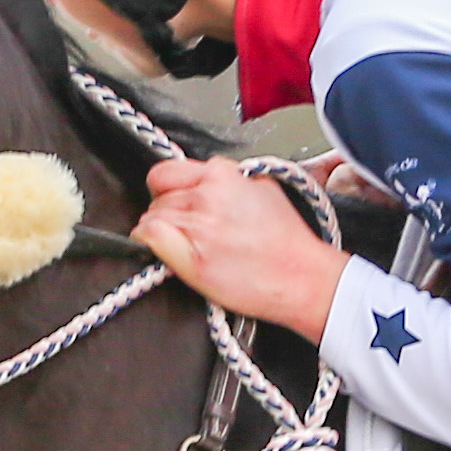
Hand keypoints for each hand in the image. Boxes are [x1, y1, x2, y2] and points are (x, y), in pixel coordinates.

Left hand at [131, 155, 350, 339]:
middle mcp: (206, 195)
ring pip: (151, 217)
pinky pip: (147, 236)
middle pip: (158, 197)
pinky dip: (148, 243)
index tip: (178, 202)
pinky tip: (166, 253)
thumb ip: (230, 180)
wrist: (303, 279)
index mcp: (223, 174)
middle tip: (193, 231)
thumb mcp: (264, 188)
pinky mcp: (190, 258)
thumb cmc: (288, 242)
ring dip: (163, 231)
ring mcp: (197, 225)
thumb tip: (208, 182)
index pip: (168, 172)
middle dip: (169, 213)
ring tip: (191, 246)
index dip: (170, 189)